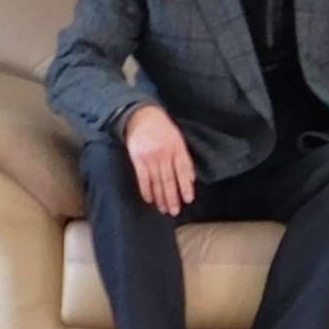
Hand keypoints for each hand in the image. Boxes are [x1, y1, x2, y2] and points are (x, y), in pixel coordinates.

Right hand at [119, 102, 197, 217]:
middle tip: (175, 211)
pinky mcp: (137, 159)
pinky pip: (142, 178)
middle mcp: (164, 153)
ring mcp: (150, 157)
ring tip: (164, 209)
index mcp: (176, 148)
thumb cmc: (163, 129)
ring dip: (160, 197)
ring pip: (157, 181)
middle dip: (172, 197)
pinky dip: (146, 190)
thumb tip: (190, 179)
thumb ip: (184, 158)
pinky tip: (150, 200)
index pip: (183, 170)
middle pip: (169, 179)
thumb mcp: (178, 139)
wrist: (142, 117)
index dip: (186, 186)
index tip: (188, 199)